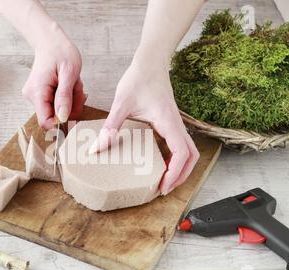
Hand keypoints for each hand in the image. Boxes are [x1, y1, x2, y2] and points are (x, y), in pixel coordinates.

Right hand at [22, 34, 86, 128]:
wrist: (51, 41)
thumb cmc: (61, 52)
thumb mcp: (69, 73)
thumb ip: (65, 97)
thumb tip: (63, 117)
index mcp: (37, 92)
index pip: (45, 122)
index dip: (61, 122)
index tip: (74, 110)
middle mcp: (33, 96)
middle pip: (54, 116)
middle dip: (70, 107)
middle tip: (77, 90)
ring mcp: (35, 96)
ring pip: (58, 110)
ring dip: (71, 101)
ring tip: (73, 84)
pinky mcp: (40, 95)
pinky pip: (57, 104)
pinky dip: (67, 97)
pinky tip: (69, 85)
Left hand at [89, 61, 199, 194]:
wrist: (150, 62)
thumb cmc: (138, 79)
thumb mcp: (121, 103)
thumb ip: (110, 127)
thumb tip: (96, 149)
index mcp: (168, 122)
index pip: (182, 153)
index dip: (176, 172)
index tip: (163, 185)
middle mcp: (177, 124)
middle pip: (191, 156)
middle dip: (181, 175)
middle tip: (164, 188)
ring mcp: (176, 123)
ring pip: (189, 151)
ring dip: (181, 168)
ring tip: (165, 180)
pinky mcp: (171, 121)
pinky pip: (181, 144)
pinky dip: (176, 158)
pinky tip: (161, 163)